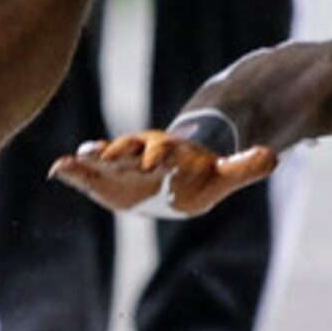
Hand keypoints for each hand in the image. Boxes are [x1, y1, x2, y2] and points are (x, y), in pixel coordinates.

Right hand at [50, 130, 279, 220]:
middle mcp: (142, 155)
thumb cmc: (196, 178)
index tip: (156, 159)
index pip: (165, 151)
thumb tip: (274, 156)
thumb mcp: (222, 177)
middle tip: (106, 154)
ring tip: (73, 160)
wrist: (174, 176)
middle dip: (119, 152)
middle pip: (130, 151)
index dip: (161, 154)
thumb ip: (244, 167)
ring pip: (105, 160)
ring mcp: (120, 166)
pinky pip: (86, 174)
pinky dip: (72, 171)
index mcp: (170, 154)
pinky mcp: (104, 179)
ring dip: (91, 159)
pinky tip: (56, 170)